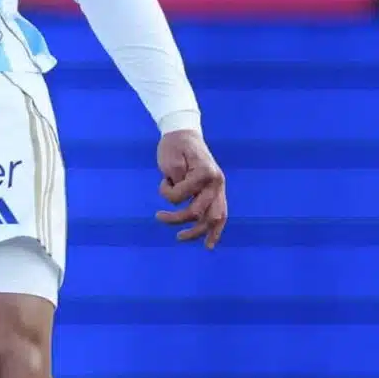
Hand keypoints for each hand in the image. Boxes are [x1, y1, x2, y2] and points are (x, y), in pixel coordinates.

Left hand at [156, 129, 226, 247]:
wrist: (184, 133)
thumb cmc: (174, 146)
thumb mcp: (169, 161)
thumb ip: (176, 183)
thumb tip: (180, 203)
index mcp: (206, 173)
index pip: (184, 195)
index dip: (168, 192)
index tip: (164, 180)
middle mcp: (216, 182)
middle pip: (200, 212)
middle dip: (178, 219)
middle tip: (158, 217)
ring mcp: (219, 188)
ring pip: (215, 219)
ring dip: (198, 232)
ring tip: (180, 238)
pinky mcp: (216, 191)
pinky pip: (220, 215)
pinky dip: (215, 230)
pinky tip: (209, 244)